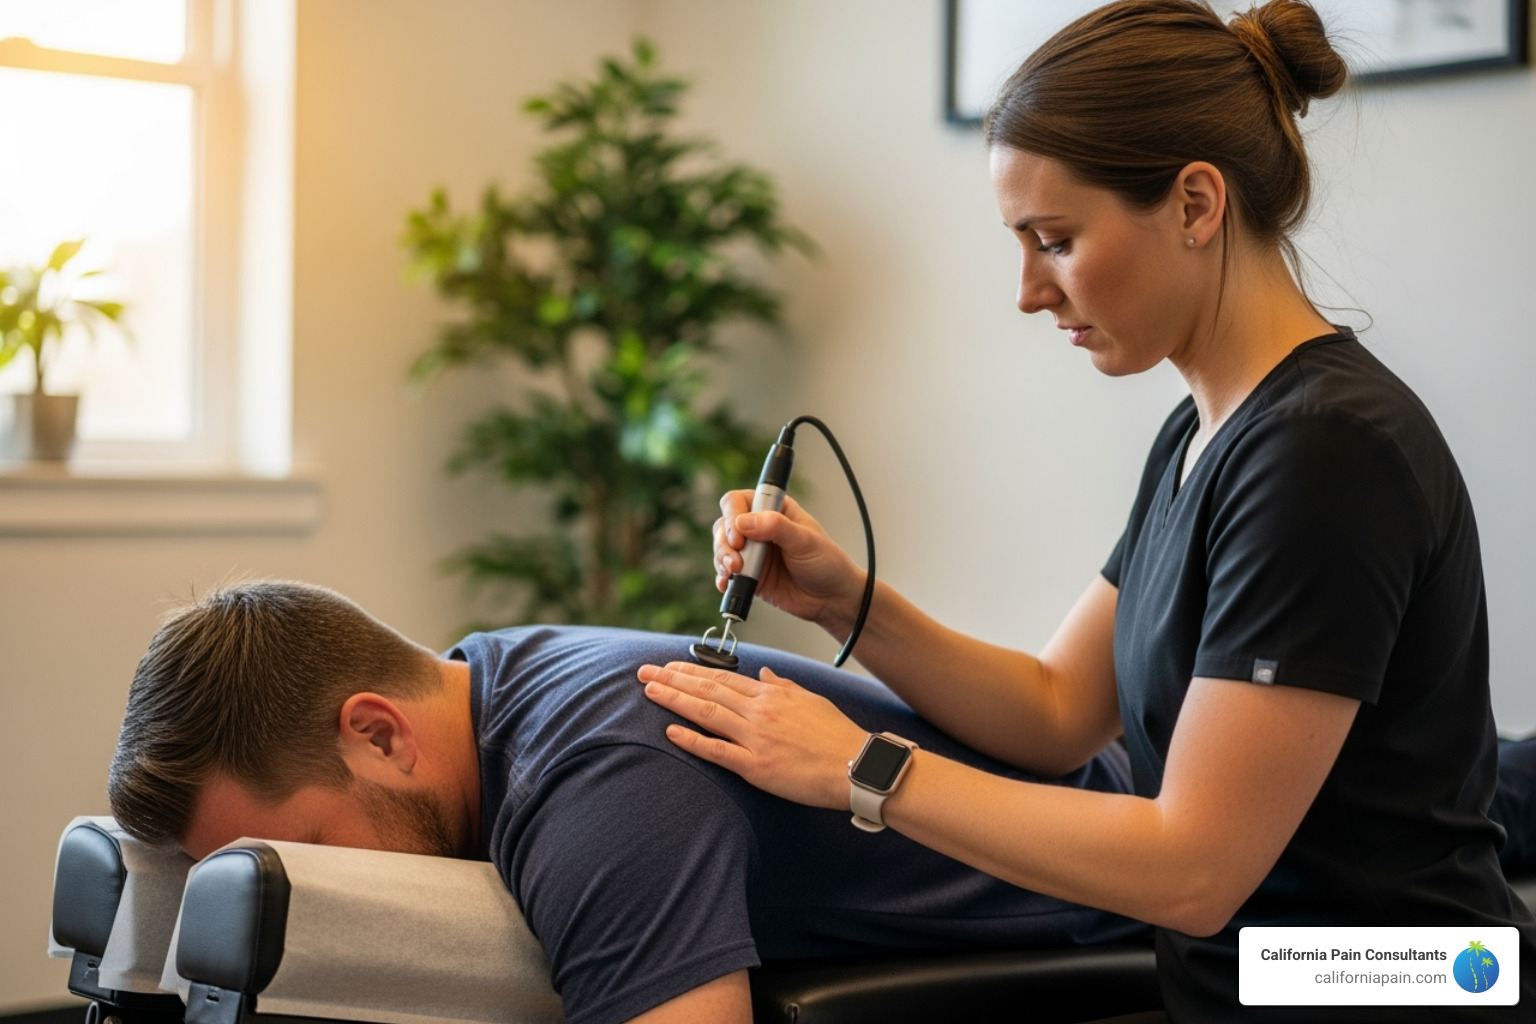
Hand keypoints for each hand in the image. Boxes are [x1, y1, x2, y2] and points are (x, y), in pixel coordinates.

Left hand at [638, 661, 869, 810]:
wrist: (857, 765)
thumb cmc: (838, 736)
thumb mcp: (812, 700)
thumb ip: (783, 686)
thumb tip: (764, 674)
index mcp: (772, 695)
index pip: (724, 678)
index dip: (692, 670)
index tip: (670, 665)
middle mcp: (760, 712)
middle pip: (708, 689)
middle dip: (672, 679)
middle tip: (643, 671)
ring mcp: (756, 738)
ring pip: (707, 712)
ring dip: (674, 699)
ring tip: (649, 690)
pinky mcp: (756, 767)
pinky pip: (718, 751)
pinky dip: (692, 740)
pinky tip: (670, 731)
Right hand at [714, 490, 865, 634]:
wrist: (832, 598)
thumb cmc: (827, 563)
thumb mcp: (805, 540)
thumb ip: (776, 527)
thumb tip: (744, 522)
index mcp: (774, 510)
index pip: (739, 501)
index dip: (733, 515)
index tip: (739, 536)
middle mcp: (759, 528)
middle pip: (725, 525)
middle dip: (724, 543)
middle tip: (736, 561)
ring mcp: (752, 553)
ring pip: (722, 549)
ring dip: (722, 560)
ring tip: (734, 573)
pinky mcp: (749, 575)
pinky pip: (726, 573)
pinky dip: (723, 578)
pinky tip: (727, 584)